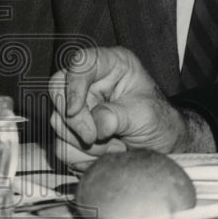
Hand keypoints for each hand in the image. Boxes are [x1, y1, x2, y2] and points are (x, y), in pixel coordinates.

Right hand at [49, 47, 193, 169]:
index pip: (81, 62)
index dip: (73, 85)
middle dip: (77, 121)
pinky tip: (106, 153)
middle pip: (58, 92)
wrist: (159, 147)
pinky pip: (61, 147)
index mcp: (112, 65)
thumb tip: (97, 126)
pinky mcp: (72, 131)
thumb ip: (118, 116)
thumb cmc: (158, 121)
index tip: (75, 110)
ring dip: (86, 144)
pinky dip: (83, 156)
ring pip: (58, 124)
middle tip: (96, 137)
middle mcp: (91, 82)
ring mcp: (79, 107)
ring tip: (117, 145)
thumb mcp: (145, 114)